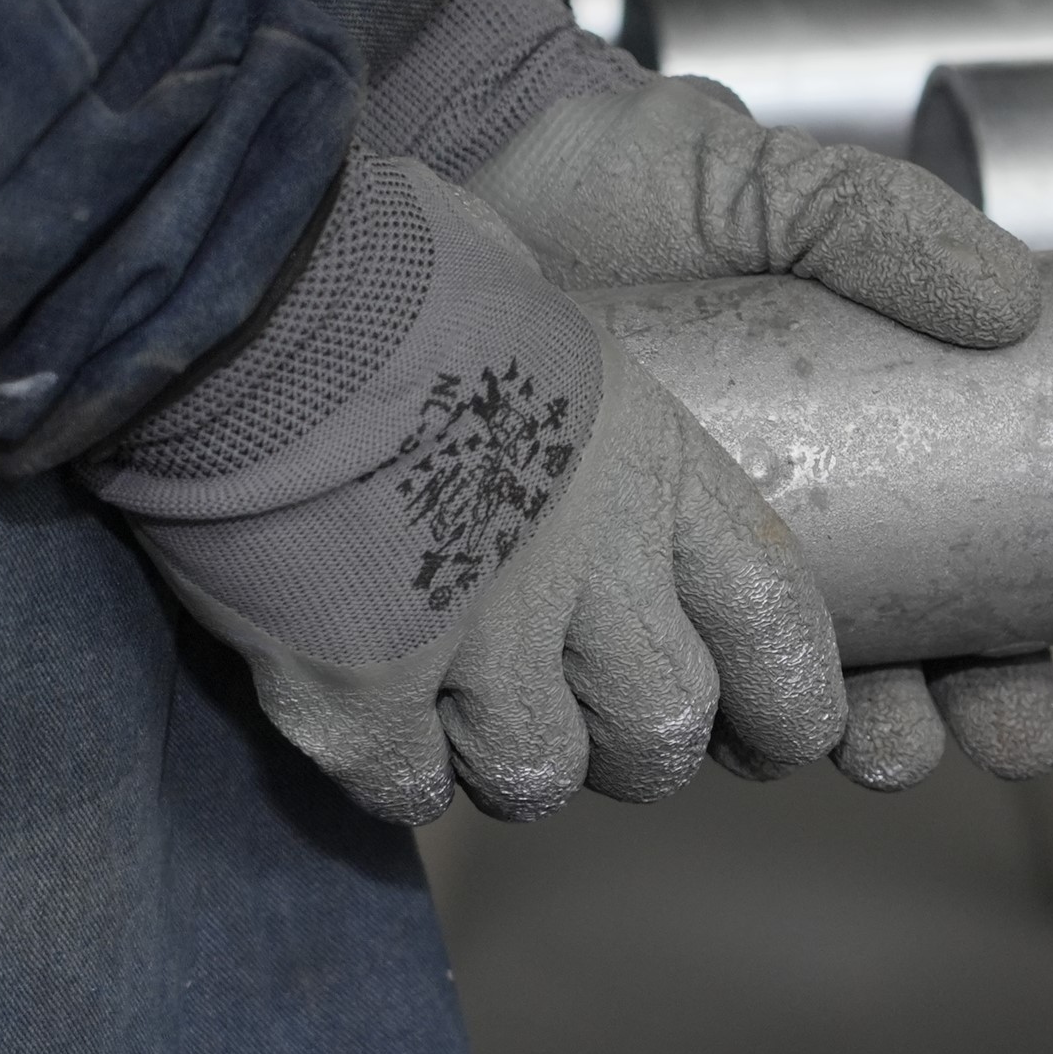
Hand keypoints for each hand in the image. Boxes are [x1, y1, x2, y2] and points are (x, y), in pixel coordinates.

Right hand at [92, 156, 841, 823]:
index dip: (793, 697)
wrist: (259, 282)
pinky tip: (378, 729)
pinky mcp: (364, 684)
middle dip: (637, 750)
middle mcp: (593, 564)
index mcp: (655, 464)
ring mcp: (480, 636)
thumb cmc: (397, 266)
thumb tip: (593, 412)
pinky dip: (400, 773)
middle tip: (597, 729)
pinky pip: (410, 787)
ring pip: (542, 773)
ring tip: (473, 720)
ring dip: (512, 762)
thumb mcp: (556, 320)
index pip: (777, 621)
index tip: (787, 730)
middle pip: (666, 728)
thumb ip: (601, 410)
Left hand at [358, 0, 1052, 789]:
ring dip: (867, 740)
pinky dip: (708, 736)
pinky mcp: (584, 605)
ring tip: (878, 750)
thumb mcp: (767, 183)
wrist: (440, 179)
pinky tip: (737, 743)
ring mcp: (689, 577)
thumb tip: (1018, 306)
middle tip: (996, 735)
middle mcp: (800, 525)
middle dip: (977, 711)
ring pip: (806, 701)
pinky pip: (657, 701)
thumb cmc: (612, 172)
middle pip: (929, 654)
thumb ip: (887, 225)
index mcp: (874, 440)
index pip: (1008, 547)